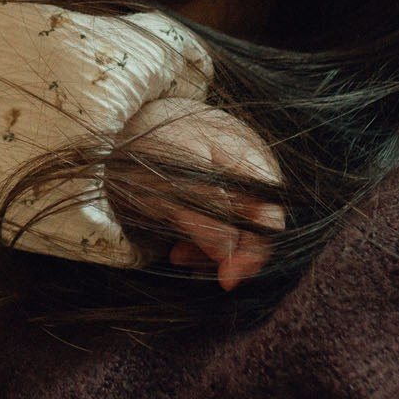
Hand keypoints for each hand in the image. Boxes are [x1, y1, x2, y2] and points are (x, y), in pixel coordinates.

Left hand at [110, 96, 282, 291]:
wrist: (128, 122)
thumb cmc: (153, 144)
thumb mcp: (174, 183)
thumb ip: (206, 219)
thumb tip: (230, 260)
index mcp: (250, 159)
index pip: (271, 212)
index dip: (256, 249)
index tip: (229, 276)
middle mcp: (251, 175)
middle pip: (256, 228)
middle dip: (225, 254)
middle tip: (184, 260)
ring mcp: (235, 188)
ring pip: (237, 235)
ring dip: (209, 253)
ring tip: (176, 255)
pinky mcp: (217, 202)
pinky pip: (219, 232)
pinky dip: (200, 245)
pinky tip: (177, 250)